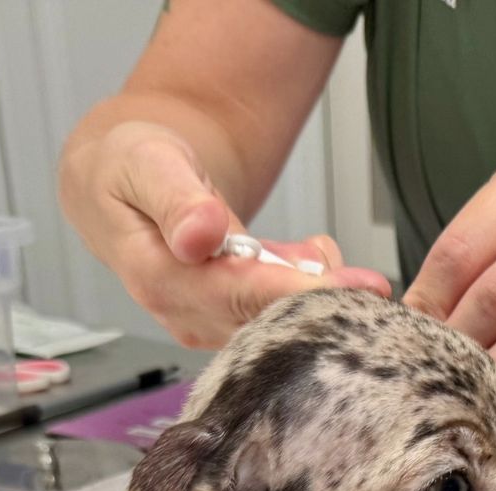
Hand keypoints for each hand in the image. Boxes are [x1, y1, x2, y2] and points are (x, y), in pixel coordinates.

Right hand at [59, 120, 390, 347]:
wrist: (122, 179)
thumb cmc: (130, 165)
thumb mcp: (145, 162)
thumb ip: (174, 199)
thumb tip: (201, 237)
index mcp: (160, 279)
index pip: (240, 296)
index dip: (298, 295)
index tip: (352, 289)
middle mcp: (184, 314)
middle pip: (266, 320)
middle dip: (325, 305)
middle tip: (373, 286)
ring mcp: (207, 323)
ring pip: (278, 320)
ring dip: (317, 291)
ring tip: (332, 255)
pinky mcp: (228, 321)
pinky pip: (279, 313)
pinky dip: (306, 284)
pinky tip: (311, 254)